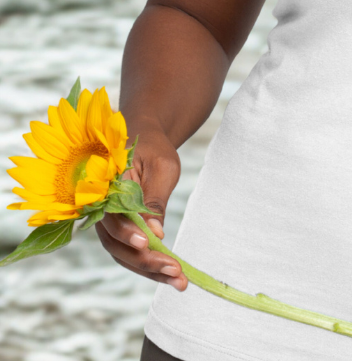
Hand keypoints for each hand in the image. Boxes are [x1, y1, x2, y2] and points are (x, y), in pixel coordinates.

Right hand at [95, 128, 186, 290]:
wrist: (146, 140)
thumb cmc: (154, 148)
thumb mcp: (162, 166)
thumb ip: (155, 199)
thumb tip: (155, 233)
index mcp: (106, 187)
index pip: (111, 216)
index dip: (127, 232)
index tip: (149, 242)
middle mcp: (102, 210)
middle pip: (116, 244)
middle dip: (145, 261)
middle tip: (174, 270)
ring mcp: (110, 224)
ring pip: (124, 255)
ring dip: (150, 271)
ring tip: (179, 282)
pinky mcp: (122, 232)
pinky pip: (132, 253)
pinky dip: (150, 266)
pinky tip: (171, 276)